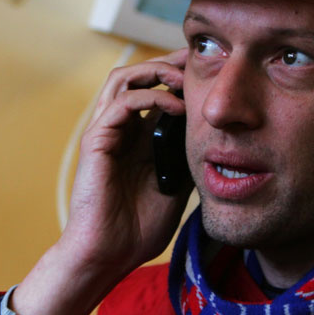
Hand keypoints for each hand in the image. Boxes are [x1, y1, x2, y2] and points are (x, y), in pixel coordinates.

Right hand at [12, 48, 192, 314]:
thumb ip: (187, 159)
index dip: (178, 76)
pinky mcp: (96, 141)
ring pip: (122, 78)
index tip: (208, 71)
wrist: (108, 255)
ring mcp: (105, 133)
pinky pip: (120, 103)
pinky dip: (150, 97)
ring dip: (155, 71)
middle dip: (168, 62)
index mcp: (136, 138)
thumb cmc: (136, 229)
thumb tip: (217, 139)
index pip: (153, 91)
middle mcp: (118, 129)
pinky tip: (175, 107)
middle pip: (137, 75)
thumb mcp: (177, 187)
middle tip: (197, 60)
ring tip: (183, 79)